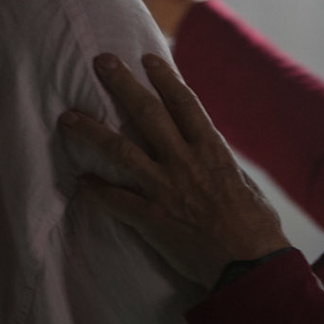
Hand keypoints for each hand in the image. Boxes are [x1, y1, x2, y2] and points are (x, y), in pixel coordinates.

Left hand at [59, 52, 289, 288]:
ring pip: (121, 151)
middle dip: (123, 85)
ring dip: (92, 132)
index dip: (164, 78)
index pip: (183, 103)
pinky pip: (115, 200)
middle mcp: (185, 162)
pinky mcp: (151, 218)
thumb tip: (208, 148)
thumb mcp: (243, 182)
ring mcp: (165, 189)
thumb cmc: (255, 227)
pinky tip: (80, 181)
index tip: (146, 59)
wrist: (249, 264)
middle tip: (102, 61)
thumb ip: (218, 162)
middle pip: (148, 115)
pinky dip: (96, 191)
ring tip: (68, 117)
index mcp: (211, 150)